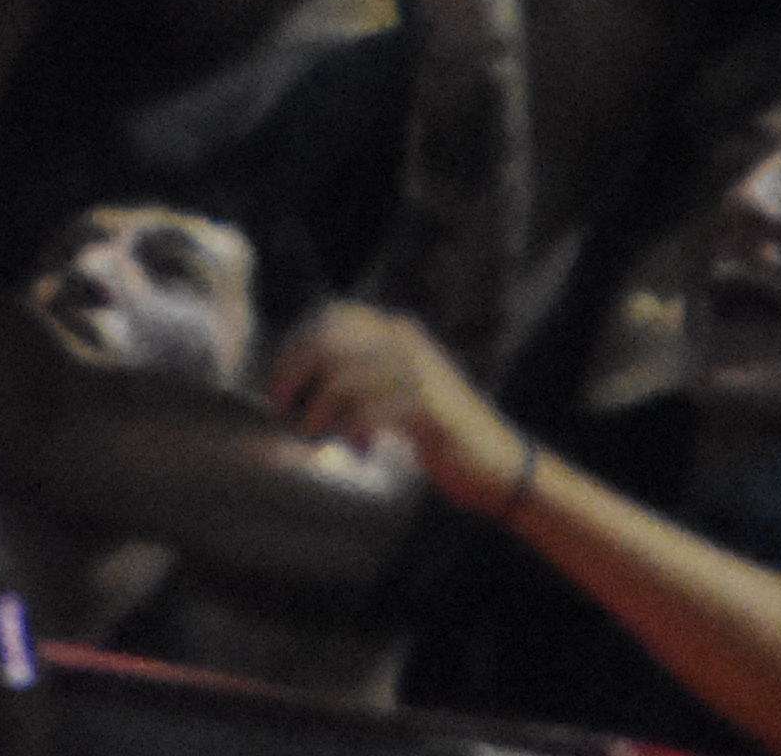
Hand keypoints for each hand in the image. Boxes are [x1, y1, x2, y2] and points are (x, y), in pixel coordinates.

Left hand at [267, 303, 528, 513]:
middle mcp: (406, 343)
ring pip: (341, 380)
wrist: (500, 465)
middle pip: (328, 339)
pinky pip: (365, 413)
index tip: (280, 382)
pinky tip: (359, 450)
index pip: (331, 315)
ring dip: (319, 414)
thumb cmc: (442, 435)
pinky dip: (349, 434)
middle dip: (294, 373)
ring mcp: (417, 372)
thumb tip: (297, 387)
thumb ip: (361, 381)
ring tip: (320, 437)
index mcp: (398, 333)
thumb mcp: (399, 394)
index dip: (296, 345)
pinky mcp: (425, 409)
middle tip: (284, 409)